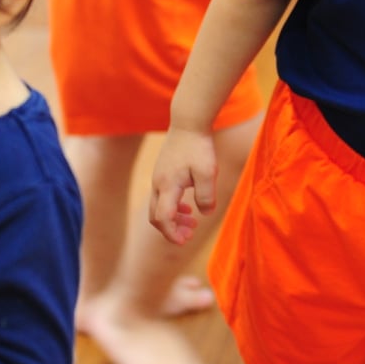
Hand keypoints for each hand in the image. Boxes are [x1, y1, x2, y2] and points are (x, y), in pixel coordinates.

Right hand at [149, 127, 219, 244]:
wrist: (188, 122)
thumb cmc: (198, 146)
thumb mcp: (208, 172)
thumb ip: (206, 195)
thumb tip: (205, 214)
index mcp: (167, 186)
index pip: (163, 218)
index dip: (172, 234)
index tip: (185, 241)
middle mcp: (158, 184)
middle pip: (156, 216)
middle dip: (171, 230)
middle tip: (189, 235)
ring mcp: (158, 178)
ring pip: (159, 207)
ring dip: (173, 219)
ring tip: (193, 223)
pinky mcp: (162, 173)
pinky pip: (162, 198)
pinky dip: (173, 207)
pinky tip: (189, 207)